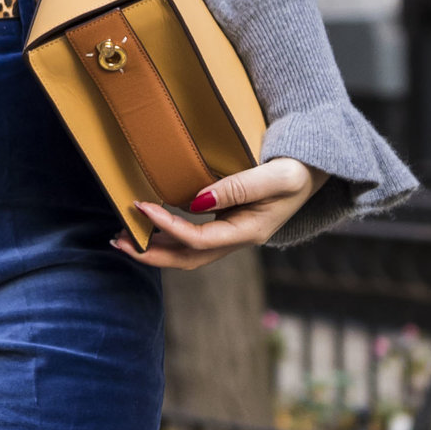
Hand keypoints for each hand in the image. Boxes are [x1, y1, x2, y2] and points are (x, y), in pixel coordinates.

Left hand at [117, 156, 317, 269]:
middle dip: (150, 253)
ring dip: (154, 249)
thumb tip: (197, 200)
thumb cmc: (298, 170)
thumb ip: (239, 187)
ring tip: (122, 236)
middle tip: (117, 239)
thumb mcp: (277, 175)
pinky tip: (148, 225)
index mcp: (249, 232)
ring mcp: (231, 236)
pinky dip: (166, 236)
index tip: (142, 207)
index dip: (167, 227)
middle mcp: (237, 240)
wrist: (314, 172)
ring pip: (186, 253)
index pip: (198, 239)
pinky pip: (191, 240)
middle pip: (186, 259)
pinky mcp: (226, 227)